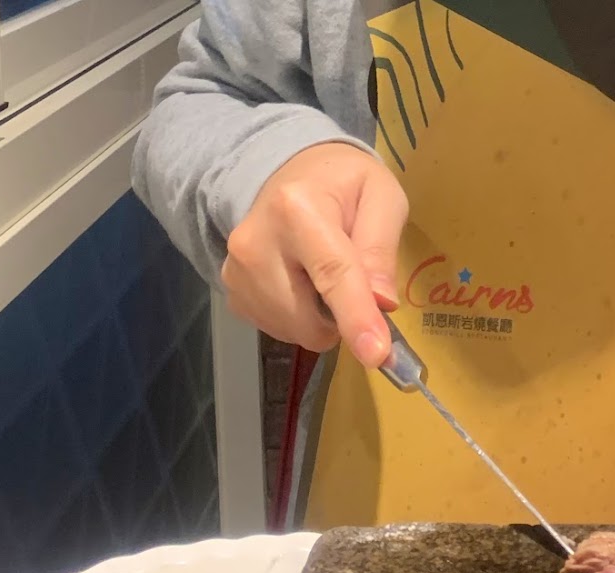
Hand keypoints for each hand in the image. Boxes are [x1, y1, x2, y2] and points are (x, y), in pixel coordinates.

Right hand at [222, 142, 408, 368]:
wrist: (288, 175)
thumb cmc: (343, 185)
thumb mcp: (382, 197)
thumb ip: (382, 247)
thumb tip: (382, 302)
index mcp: (298, 209)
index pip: (332, 274)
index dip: (356, 318)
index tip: (376, 355)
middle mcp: (255, 243)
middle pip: (309, 318)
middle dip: (343, 318)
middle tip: (355, 281)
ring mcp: (236, 272)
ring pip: (295, 331)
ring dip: (321, 318)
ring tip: (322, 274)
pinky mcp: (232, 293)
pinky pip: (279, 330)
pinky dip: (301, 318)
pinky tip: (302, 283)